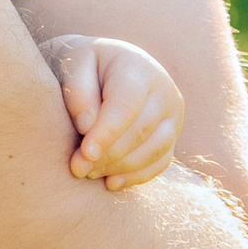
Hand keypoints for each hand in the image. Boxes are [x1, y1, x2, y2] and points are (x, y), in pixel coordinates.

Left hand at [49, 34, 184, 189]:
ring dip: (120, 168)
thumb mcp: (74, 65)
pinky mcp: (172, 136)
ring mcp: (173, 116)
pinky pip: (160, 163)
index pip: (126, 105)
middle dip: (108, 155)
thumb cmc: (85, 65)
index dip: (107, 133)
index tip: (85, 153)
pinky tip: (110, 182)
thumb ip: (78, 92)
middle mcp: (164, 92)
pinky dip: (136, 176)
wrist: (107, 65)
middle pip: (141, 131)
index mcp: (138, 68)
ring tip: (88, 173)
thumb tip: (86, 127)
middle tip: (77, 168)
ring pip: (154, 151)